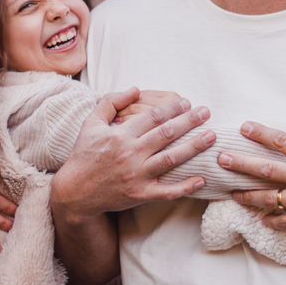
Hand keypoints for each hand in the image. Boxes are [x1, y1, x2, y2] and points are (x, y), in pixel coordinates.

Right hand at [51, 87, 216, 220]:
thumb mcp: (91, 123)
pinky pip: (167, 191)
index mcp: (120, 135)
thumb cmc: (84, 154)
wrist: (74, 193)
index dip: (172, 108)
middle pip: (166, 134)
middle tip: (206, 112)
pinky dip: (186, 186)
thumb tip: (135, 89)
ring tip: (211, 137)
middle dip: (189, 121)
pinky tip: (202, 178)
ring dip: (194, 147)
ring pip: (171, 159)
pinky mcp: (141, 195)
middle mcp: (131, 154)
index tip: (187, 102)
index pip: (152, 116)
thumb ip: (112, 102)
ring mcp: (137, 176)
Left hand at [219, 113, 285, 237]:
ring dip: (248, 195)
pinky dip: (271, 220)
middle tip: (221, 159)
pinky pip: (285, 221)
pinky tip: (260, 218)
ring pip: (269, 198)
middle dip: (241, 164)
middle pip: (266, 169)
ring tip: (231, 193)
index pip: (281, 141)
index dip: (260, 132)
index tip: (244, 127)